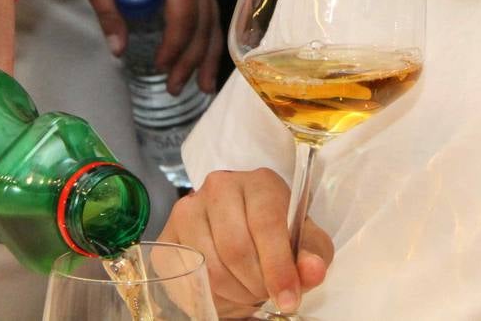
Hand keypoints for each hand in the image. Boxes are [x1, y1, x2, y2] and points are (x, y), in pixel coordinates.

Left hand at [72, 0, 220, 93]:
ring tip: (202, 88)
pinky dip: (207, 38)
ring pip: (212, 20)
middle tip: (175, 88)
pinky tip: (204, 61)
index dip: (175, 44)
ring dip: (207, 54)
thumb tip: (118, 51)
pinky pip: (208, 13)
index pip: (184, 14)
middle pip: (203, 22)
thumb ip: (108, 12)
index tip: (159, 66)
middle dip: (191, 58)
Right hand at [159, 169, 333, 315]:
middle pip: (236, 247)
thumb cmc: (279, 236)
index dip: (278, 267)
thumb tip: (312, 270)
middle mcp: (221, 186)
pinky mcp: (168, 234)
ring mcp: (189, 208)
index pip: (267, 224)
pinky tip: (225, 290)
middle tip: (265, 294)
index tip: (288, 298)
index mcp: (260, 182)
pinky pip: (185, 274)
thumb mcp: (305, 245)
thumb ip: (312, 257)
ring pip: (209, 264)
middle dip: (256, 283)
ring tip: (248, 292)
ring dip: (233, 291)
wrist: (244, 232)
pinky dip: (208, 292)